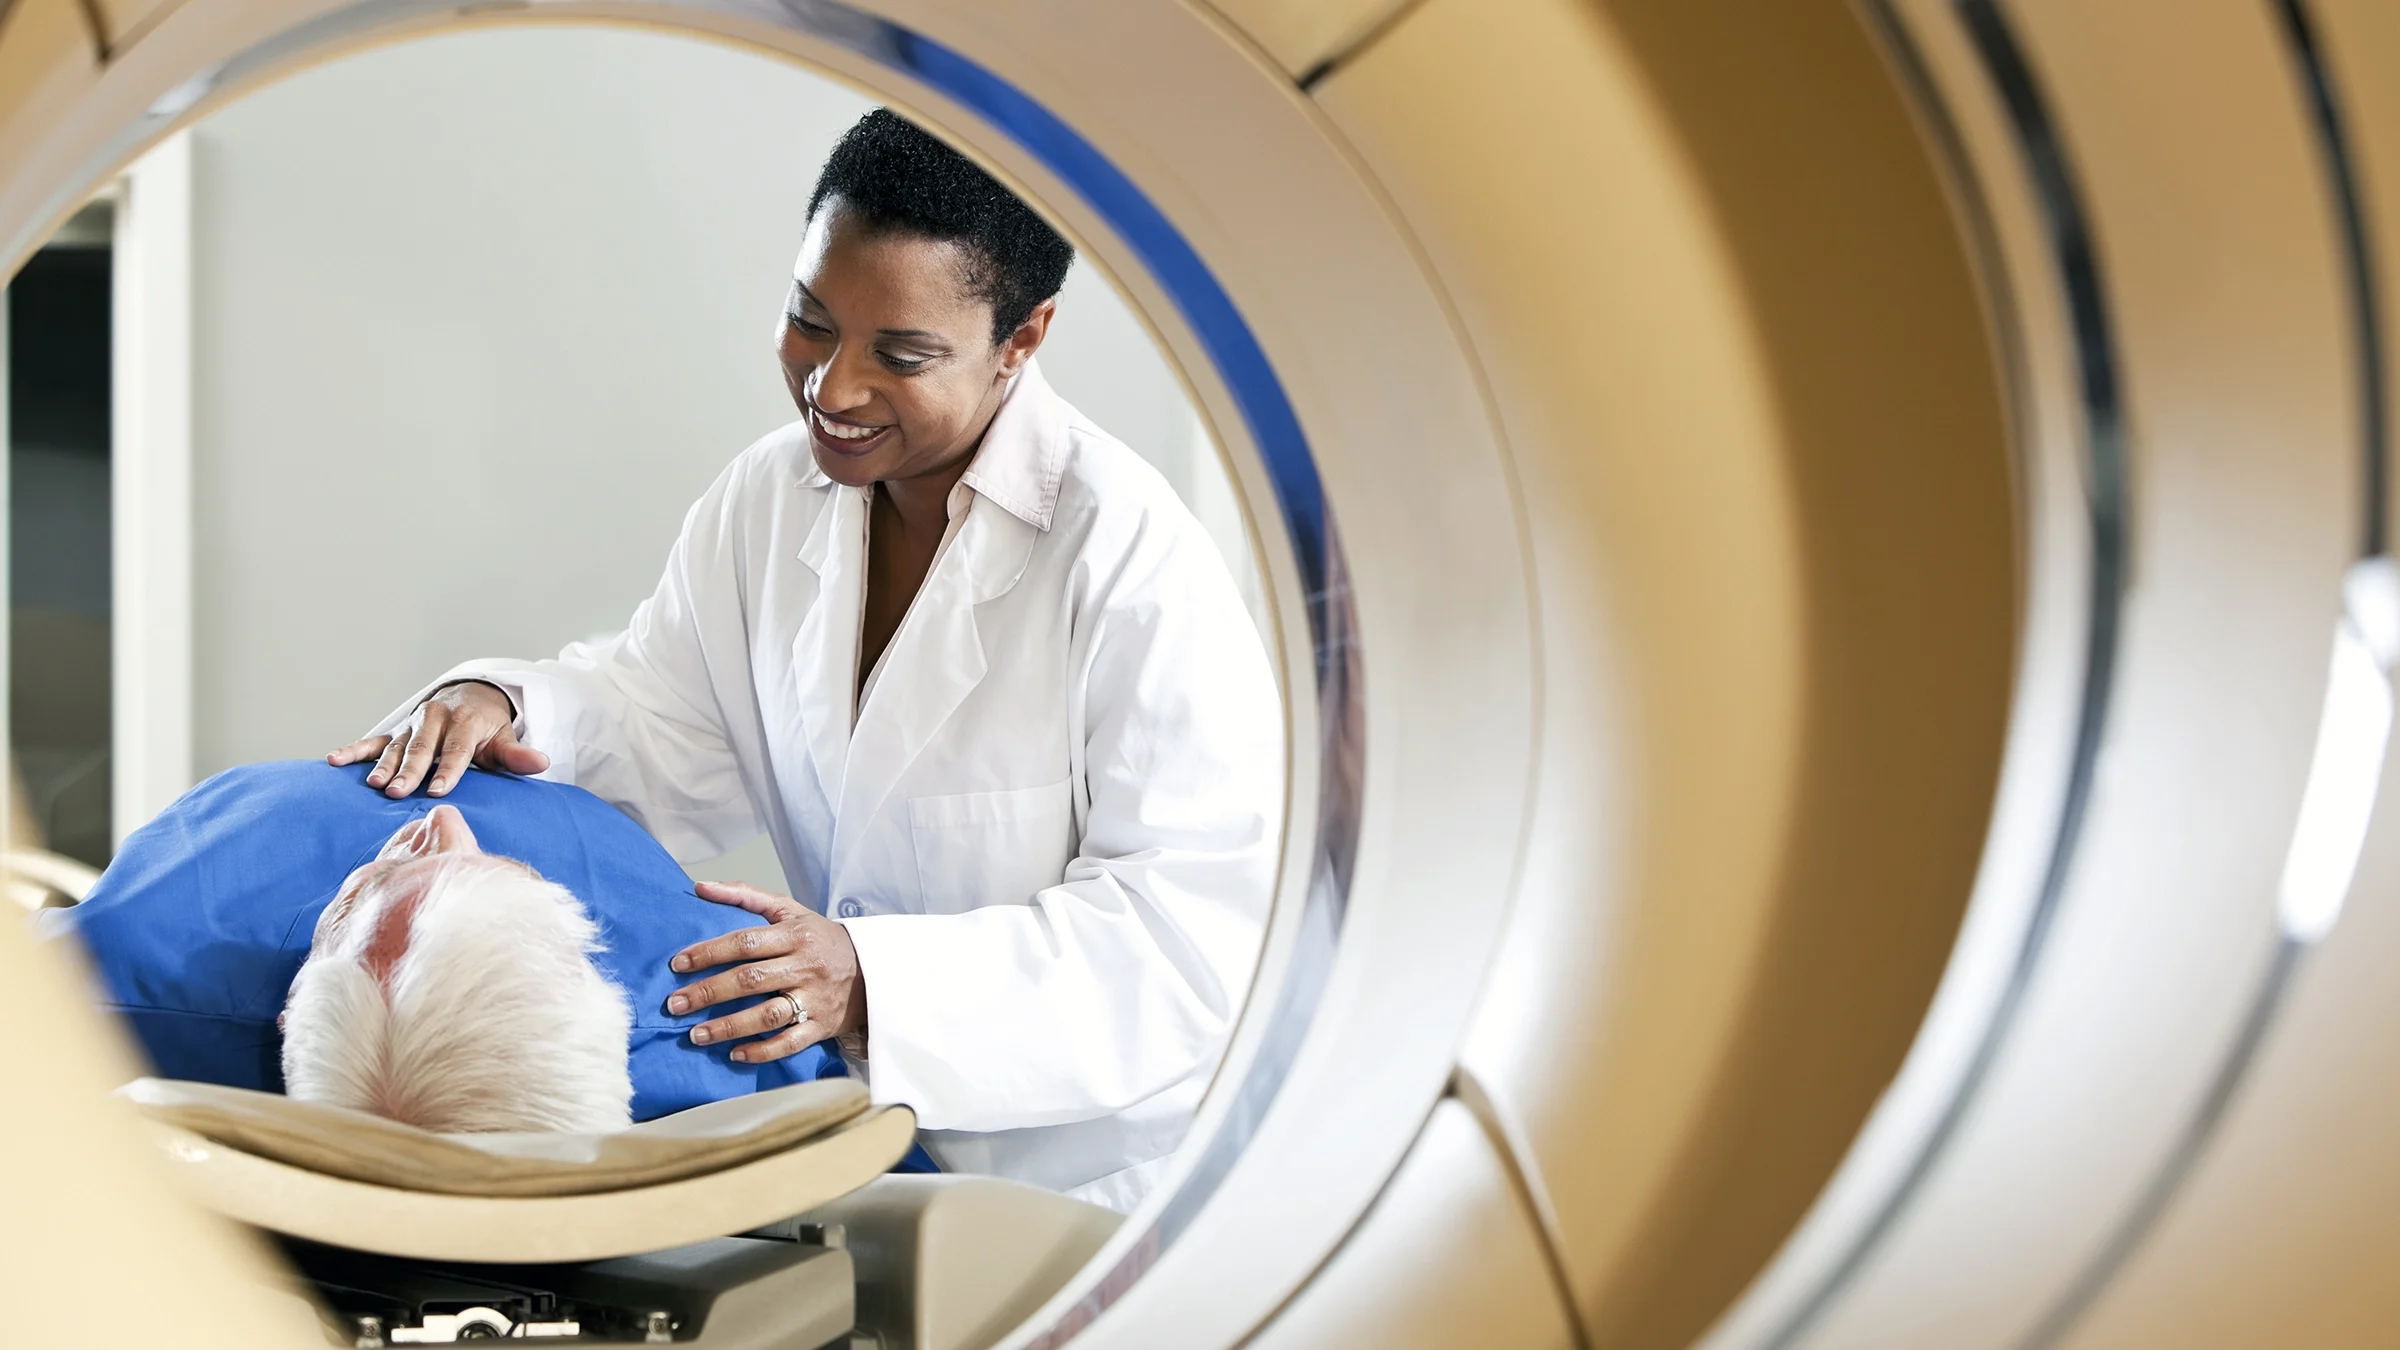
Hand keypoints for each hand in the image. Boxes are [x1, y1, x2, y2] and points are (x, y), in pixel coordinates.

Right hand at [327, 681, 549, 798]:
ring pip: (396, 746)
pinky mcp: (396, 731)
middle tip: (396, 791)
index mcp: (465, 722)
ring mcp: (412, 726)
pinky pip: (373, 741)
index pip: (457, 750)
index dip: (448, 771)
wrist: (469, 698)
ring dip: (383, 764)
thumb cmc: (488, 729)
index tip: (437, 791)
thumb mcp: (505, 738)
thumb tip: (543, 762)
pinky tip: (334, 760)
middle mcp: (435, 720)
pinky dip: (355, 749)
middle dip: (410, 770)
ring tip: (372, 783)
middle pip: (422, 748)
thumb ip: (518, 755)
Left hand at [667, 881, 867, 1062]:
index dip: (709, 952)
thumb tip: (700, 887)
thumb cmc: (819, 939)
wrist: (871, 970)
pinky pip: (790, 1043)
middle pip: (751, 980)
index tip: (678, 964)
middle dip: (709, 993)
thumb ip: (745, 895)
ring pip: (768, 1015)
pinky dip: (762, 1050)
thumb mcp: (790, 910)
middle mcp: (805, 966)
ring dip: (729, 1027)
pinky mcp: (821, 1026)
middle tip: (675, 1005)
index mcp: (796, 935)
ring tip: (695, 1035)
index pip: (746, 942)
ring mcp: (815, 999)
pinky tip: (734, 1054)